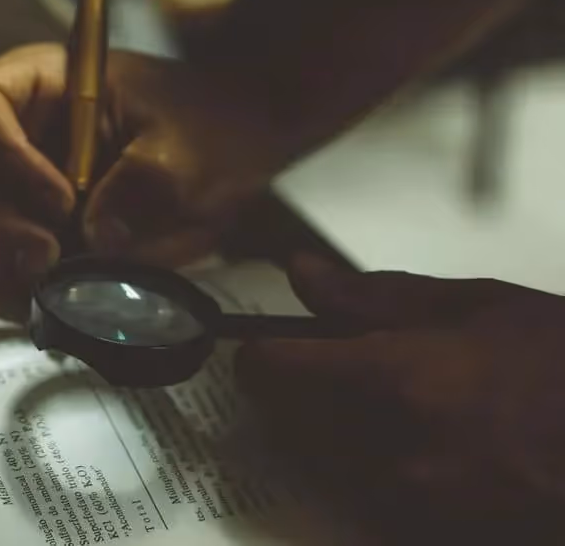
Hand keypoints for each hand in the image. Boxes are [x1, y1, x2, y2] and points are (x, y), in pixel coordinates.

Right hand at [0, 43, 289, 289]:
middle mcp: (13, 130)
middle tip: (44, 256)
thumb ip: (148, 181)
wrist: (231, 155)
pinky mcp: (33, 230)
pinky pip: (2, 260)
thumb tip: (98, 235)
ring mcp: (17, 184)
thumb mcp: (189, 144)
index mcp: (40, 82)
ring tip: (52, 278)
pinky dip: (20, 283)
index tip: (60, 201)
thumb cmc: (207, 123)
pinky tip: (58, 293)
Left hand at [235, 256, 564, 544]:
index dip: (259, 355)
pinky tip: (425, 443)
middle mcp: (392, 449)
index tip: (262, 348)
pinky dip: (373, 466)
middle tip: (349, 368)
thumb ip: (373, 296)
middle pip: (293, 418)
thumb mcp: (476, 306)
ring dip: (336, 428)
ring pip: (325, 459)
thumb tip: (301, 275)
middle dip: (305, 390)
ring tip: (404, 404)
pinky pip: (367, 496)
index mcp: (398, 378)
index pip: (276, 371)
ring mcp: (412, 503)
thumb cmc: (560, 361)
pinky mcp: (430, 534)